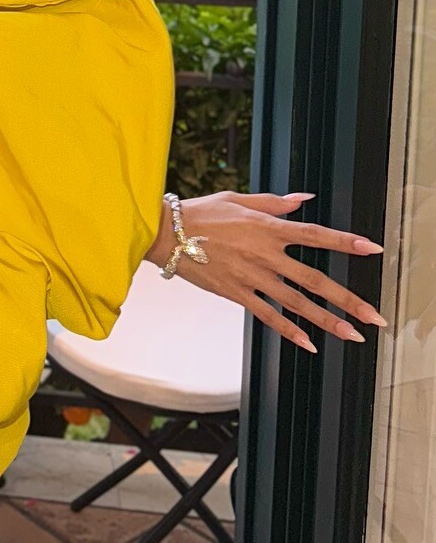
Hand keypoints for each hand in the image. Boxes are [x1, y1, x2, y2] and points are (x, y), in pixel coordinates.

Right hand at [145, 190, 384, 351]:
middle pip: (314, 279)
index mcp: (267, 227)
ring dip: (327, 321)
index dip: (345, 241)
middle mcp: (265, 254)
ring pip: (297, 303)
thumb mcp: (237, 198)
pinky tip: (309, 344)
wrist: (166, 234)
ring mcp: (252, 277)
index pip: (315, 235)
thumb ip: (274, 203)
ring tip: (353, 335)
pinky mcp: (237, 294)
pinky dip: (289, 330)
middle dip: (348, 299)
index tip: (373, 249)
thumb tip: (304, 200)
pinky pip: (268, 315)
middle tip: (374, 317)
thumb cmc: (201, 212)